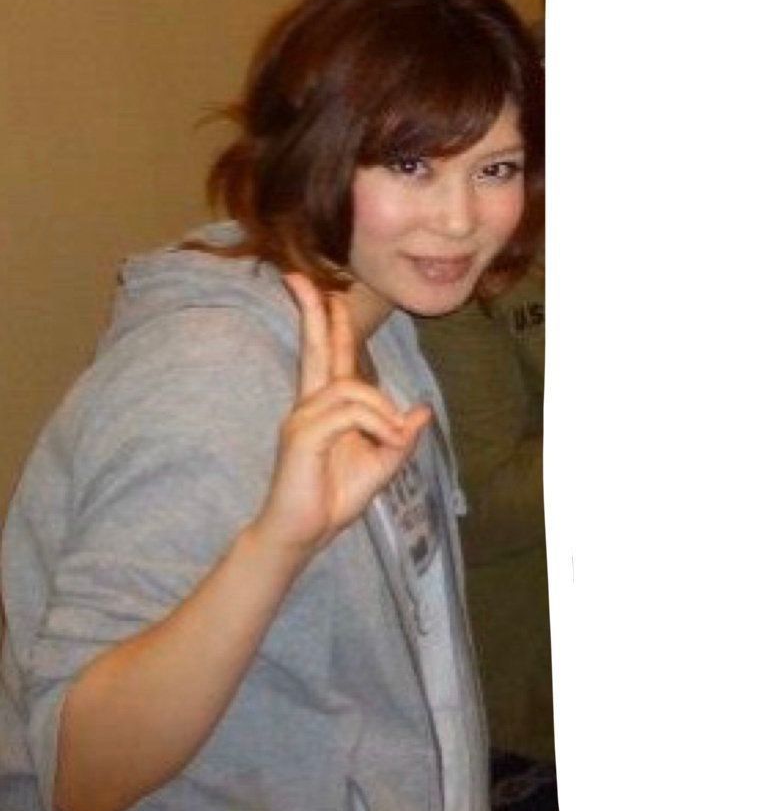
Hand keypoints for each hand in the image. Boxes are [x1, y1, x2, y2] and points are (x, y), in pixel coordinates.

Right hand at [253, 274, 431, 556]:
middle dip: (315, 313)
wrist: (303, 532)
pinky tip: (384, 442)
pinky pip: (348, 413)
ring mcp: (303, 418)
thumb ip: (400, 438)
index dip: (326, 323)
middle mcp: (310, 405)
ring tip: (393, 439)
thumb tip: (422, 411)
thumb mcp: (381, 466)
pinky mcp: (303, 435)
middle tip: (300, 278)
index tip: (322, 291)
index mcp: (326, 407)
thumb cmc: (334, 498)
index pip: (326, 356)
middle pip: (316, 349)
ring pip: (352, 388)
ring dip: (382, 410)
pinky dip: (375, 424)